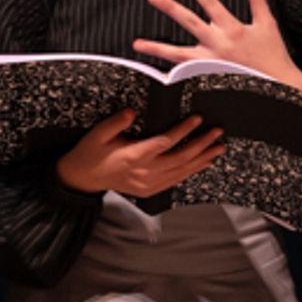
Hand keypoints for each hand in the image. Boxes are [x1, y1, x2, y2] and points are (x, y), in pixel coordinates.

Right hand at [55, 110, 223, 195]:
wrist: (83, 178)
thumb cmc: (92, 152)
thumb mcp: (98, 133)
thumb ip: (116, 122)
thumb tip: (132, 112)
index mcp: (134, 156)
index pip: (165, 142)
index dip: (184, 130)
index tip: (198, 119)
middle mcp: (145, 172)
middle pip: (180, 158)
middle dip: (202, 144)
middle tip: (218, 132)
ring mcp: (149, 183)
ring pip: (182, 171)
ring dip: (202, 159)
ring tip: (218, 148)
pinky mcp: (150, 190)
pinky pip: (176, 180)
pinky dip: (192, 171)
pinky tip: (203, 164)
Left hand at [133, 0, 301, 89]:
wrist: (280, 88)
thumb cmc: (274, 55)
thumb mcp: (267, 23)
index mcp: (232, 29)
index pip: (209, 1)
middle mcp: (218, 45)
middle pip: (188, 22)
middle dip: (169, 7)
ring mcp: (210, 64)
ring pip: (178, 55)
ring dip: (156, 48)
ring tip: (136, 44)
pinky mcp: (208, 79)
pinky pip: (184, 75)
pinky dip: (169, 74)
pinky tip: (153, 72)